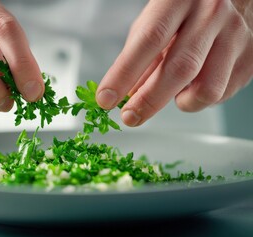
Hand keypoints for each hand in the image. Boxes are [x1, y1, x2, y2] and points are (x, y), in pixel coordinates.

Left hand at [96, 0, 252, 126]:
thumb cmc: (186, 7)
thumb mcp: (155, 20)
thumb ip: (140, 55)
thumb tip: (128, 94)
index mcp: (179, 0)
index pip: (148, 41)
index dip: (124, 74)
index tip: (107, 99)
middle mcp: (212, 15)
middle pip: (179, 69)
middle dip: (148, 101)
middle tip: (130, 116)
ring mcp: (236, 36)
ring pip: (206, 90)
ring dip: (182, 102)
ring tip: (173, 92)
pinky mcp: (250, 57)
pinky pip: (222, 94)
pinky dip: (200, 98)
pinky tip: (194, 84)